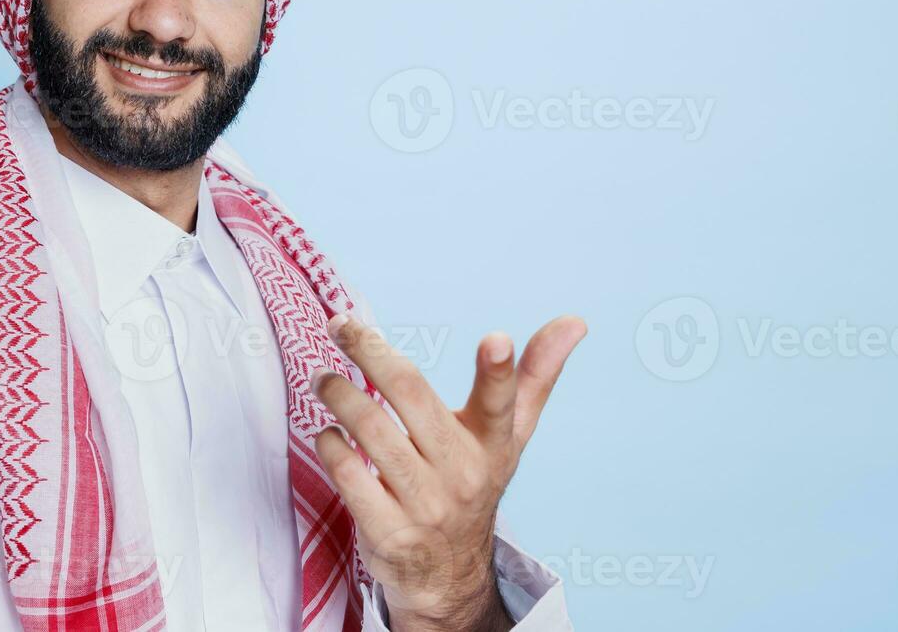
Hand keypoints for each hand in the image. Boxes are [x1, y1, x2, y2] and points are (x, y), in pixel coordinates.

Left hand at [310, 311, 586, 631]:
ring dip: (339, 393)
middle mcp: (462, 474)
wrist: (449, 576)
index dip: (499, 371)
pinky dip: (330, 444)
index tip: (496, 339)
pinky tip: (328, 432)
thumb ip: (535, 375)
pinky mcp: (387, 532)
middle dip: (370, 351)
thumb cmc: (475, 481)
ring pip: (371, 430)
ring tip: (322, 378)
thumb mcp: (510, 435)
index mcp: (494, 444)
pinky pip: (348, 474)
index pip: (500, 404)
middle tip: (339, 325)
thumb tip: (575, 321)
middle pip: (410, 396)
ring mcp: (424, 505)